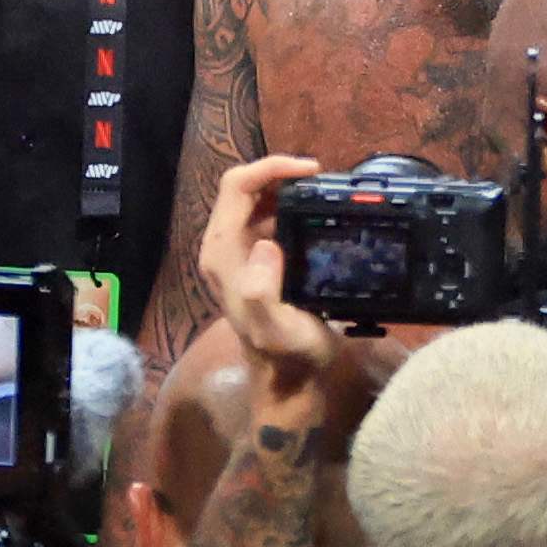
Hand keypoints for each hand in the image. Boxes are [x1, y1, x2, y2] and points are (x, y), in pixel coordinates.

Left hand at [196, 152, 346, 394]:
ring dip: (287, 188)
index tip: (311, 170)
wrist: (289, 378)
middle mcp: (224, 245)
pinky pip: (270, 216)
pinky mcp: (258, 257)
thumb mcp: (274, 327)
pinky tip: (319, 213)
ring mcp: (240, 251)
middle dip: (280, 173)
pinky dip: (293, 206)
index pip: (236, 187)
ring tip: (324, 192)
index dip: (270, 168)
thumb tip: (266, 244)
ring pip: (258, 199)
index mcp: (221, 251)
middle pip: (244, 187)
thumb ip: (261, 290)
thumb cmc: (285, 353)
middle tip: (322, 180)